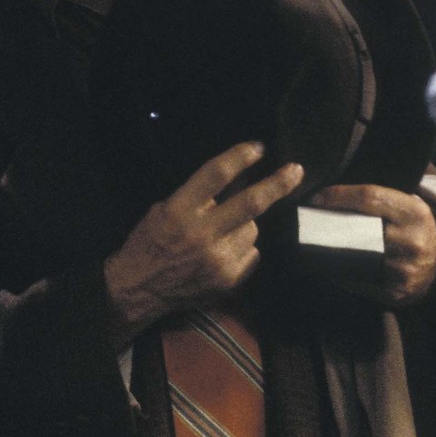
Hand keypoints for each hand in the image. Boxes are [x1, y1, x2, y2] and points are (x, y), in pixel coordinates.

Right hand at [103, 142, 304, 344]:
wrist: (139, 289)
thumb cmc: (149, 242)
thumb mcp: (164, 209)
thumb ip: (199, 194)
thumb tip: (238, 176)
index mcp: (180, 210)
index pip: (216, 175)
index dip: (240, 157)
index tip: (258, 147)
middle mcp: (203, 233)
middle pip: (251, 204)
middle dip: (277, 184)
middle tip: (296, 170)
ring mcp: (219, 259)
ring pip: (252, 229)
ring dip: (244, 225)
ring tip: (222, 232)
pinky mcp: (229, 279)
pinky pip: (251, 253)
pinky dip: (242, 248)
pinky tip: (223, 252)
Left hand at [309, 185, 435, 307]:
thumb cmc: (415, 227)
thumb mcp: (409, 204)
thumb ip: (382, 196)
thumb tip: (336, 185)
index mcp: (414, 212)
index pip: (369, 197)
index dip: (338, 195)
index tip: (315, 196)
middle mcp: (411, 241)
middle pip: (358, 230)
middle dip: (327, 225)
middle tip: (305, 220)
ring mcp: (404, 270)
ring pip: (354, 258)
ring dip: (329, 251)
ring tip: (310, 243)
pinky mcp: (395, 292)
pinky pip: (357, 282)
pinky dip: (339, 274)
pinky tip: (326, 266)